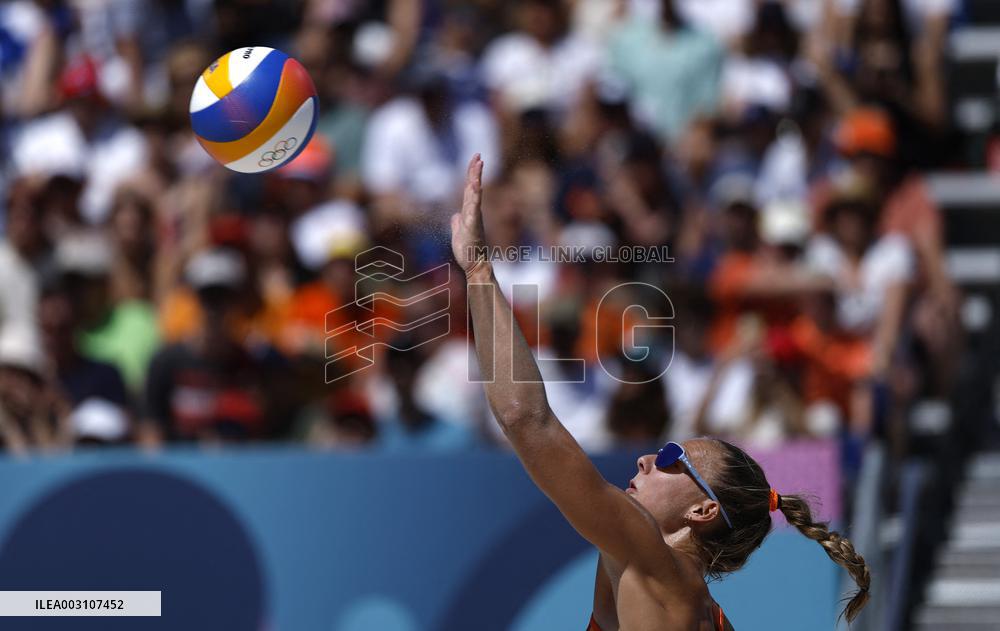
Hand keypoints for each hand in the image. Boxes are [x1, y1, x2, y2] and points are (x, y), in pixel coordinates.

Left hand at [451, 154, 486, 274]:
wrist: (474, 264)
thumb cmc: (468, 250)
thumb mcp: (458, 232)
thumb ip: (457, 222)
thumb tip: (455, 215)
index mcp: (469, 211)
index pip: (470, 188)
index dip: (471, 173)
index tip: (476, 159)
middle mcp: (473, 211)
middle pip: (473, 186)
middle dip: (475, 170)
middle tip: (478, 155)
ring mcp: (474, 218)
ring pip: (475, 194)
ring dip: (476, 179)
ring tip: (478, 165)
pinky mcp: (473, 226)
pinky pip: (474, 208)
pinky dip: (475, 197)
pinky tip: (475, 186)